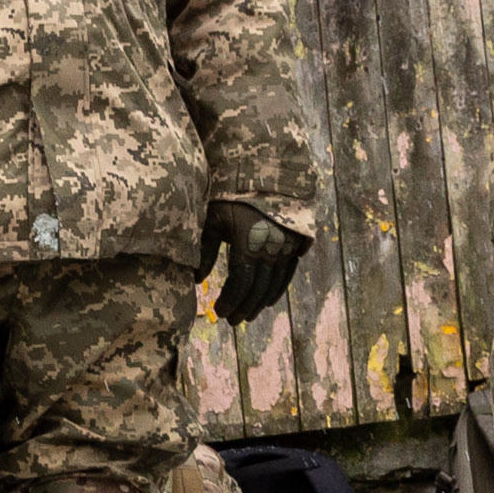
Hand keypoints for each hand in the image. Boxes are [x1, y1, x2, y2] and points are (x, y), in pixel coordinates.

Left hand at [203, 198, 309, 323]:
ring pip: (274, 284)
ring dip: (259, 303)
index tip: (219, 314)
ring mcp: (286, 247)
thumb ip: (205, 250)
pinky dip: (278, 289)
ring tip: (247, 316)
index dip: (229, 302)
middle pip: (257, 289)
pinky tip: (269, 300)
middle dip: (243, 307)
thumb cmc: (232, 194)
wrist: (268, 171)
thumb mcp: (214, 219)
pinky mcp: (296, 242)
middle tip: (232, 321)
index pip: (239, 284)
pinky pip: (288, 272)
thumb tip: (197, 280)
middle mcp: (270, 250)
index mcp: (248, 246)